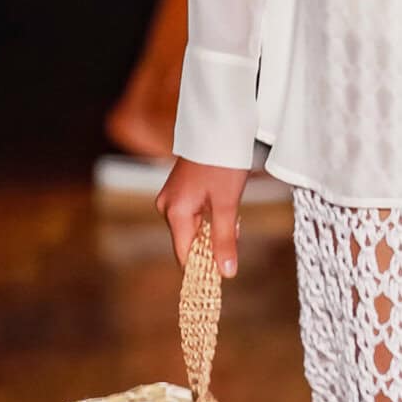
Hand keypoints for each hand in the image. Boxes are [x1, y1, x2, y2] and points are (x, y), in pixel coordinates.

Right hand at [156, 157, 250, 276]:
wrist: (220, 127)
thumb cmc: (223, 163)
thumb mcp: (227, 204)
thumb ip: (225, 240)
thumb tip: (226, 273)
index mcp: (175, 212)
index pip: (184, 257)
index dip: (203, 268)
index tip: (224, 272)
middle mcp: (167, 207)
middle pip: (189, 243)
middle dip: (213, 244)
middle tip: (235, 227)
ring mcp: (171, 198)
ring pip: (194, 229)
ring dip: (214, 230)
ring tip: (231, 211)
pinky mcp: (179, 192)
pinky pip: (194, 216)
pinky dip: (210, 218)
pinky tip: (224, 205)